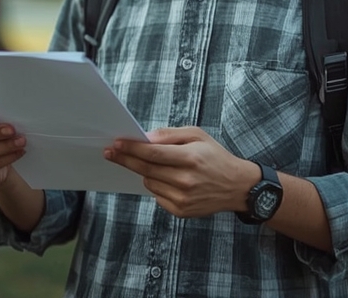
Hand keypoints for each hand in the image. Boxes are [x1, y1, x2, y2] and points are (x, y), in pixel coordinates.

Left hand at [104, 127, 258, 217]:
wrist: (236, 186)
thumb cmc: (215, 157)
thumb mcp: (198, 135)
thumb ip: (171, 135)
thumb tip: (147, 137)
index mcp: (190, 158)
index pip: (152, 153)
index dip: (131, 148)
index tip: (116, 143)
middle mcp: (185, 180)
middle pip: (146, 169)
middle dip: (126, 159)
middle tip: (111, 152)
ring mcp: (182, 198)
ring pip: (149, 182)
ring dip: (146, 172)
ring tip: (160, 165)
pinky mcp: (181, 211)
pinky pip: (157, 196)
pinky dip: (157, 185)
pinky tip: (170, 179)